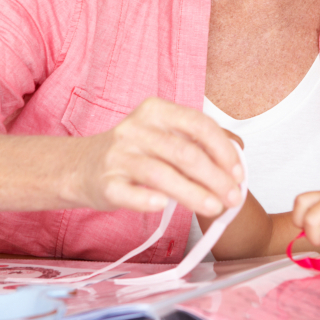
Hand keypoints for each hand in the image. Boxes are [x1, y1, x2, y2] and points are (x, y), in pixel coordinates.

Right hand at [69, 98, 244, 216]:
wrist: (81, 166)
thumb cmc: (132, 152)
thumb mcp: (163, 134)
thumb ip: (198, 140)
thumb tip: (239, 153)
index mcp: (155, 111)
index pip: (198, 124)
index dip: (223, 149)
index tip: (239, 172)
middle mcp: (135, 130)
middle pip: (184, 152)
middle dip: (215, 177)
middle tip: (233, 197)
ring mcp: (118, 156)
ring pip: (161, 174)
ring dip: (193, 193)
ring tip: (215, 208)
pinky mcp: (105, 183)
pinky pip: (129, 193)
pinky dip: (148, 200)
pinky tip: (165, 206)